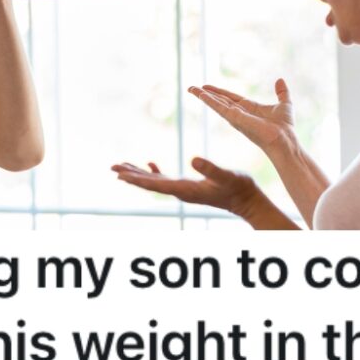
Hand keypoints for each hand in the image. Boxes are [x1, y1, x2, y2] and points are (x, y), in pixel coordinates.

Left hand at [111, 157, 263, 216]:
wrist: (247, 201)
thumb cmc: (239, 188)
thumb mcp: (226, 175)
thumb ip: (211, 169)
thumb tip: (194, 158)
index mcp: (185, 189)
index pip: (155, 184)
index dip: (137, 179)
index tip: (120, 175)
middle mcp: (180, 191)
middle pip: (149, 184)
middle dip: (130, 176)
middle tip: (112, 167)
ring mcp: (184, 190)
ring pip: (154, 181)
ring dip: (138, 174)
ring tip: (121, 166)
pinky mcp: (189, 186)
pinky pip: (166, 179)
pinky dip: (155, 171)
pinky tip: (150, 163)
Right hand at [189, 79, 294, 151]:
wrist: (285, 140)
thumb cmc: (285, 127)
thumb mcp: (284, 104)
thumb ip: (281, 92)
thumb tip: (279, 80)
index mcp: (249, 109)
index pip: (230, 98)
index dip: (219, 92)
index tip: (208, 87)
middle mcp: (240, 114)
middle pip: (219, 101)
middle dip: (206, 94)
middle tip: (192, 88)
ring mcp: (236, 117)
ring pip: (216, 104)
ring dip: (203, 96)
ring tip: (191, 89)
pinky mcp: (235, 119)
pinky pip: (219, 108)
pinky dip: (209, 101)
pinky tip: (201, 95)